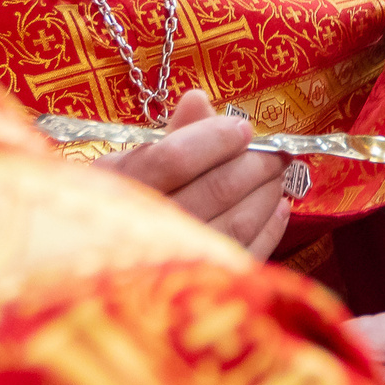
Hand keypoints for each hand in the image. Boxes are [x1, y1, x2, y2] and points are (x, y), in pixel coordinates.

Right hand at [101, 88, 288, 259]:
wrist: (107, 267)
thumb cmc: (122, 204)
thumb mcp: (131, 165)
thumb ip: (170, 135)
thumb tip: (199, 99)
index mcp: (122, 189)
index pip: (175, 158)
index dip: (215, 139)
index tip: (241, 128)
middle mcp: (148, 230)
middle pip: (216, 189)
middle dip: (255, 164)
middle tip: (275, 152)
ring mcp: (178, 264)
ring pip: (237, 222)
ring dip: (266, 192)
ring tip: (277, 175)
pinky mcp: (205, 286)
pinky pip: (247, 253)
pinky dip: (270, 228)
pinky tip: (278, 208)